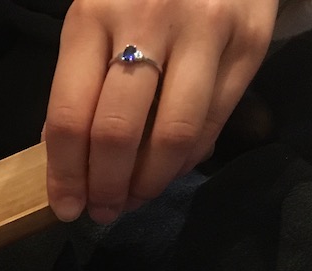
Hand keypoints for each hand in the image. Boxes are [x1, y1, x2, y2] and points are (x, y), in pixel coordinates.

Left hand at [43, 0, 278, 223]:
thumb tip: (62, 156)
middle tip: (103, 210)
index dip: (65, 174)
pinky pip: (212, 123)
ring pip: (170, 136)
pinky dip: (185, 160)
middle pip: (116, 132)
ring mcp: (204, 30)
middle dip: (105, 187)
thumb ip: (77, 79)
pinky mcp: (249, 42)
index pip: (69, 115)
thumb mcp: (95, 14)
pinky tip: (168, 169)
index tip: (66, 207)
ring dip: (148, 183)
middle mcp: (148, 18)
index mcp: (93, 15)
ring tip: (134, 198)